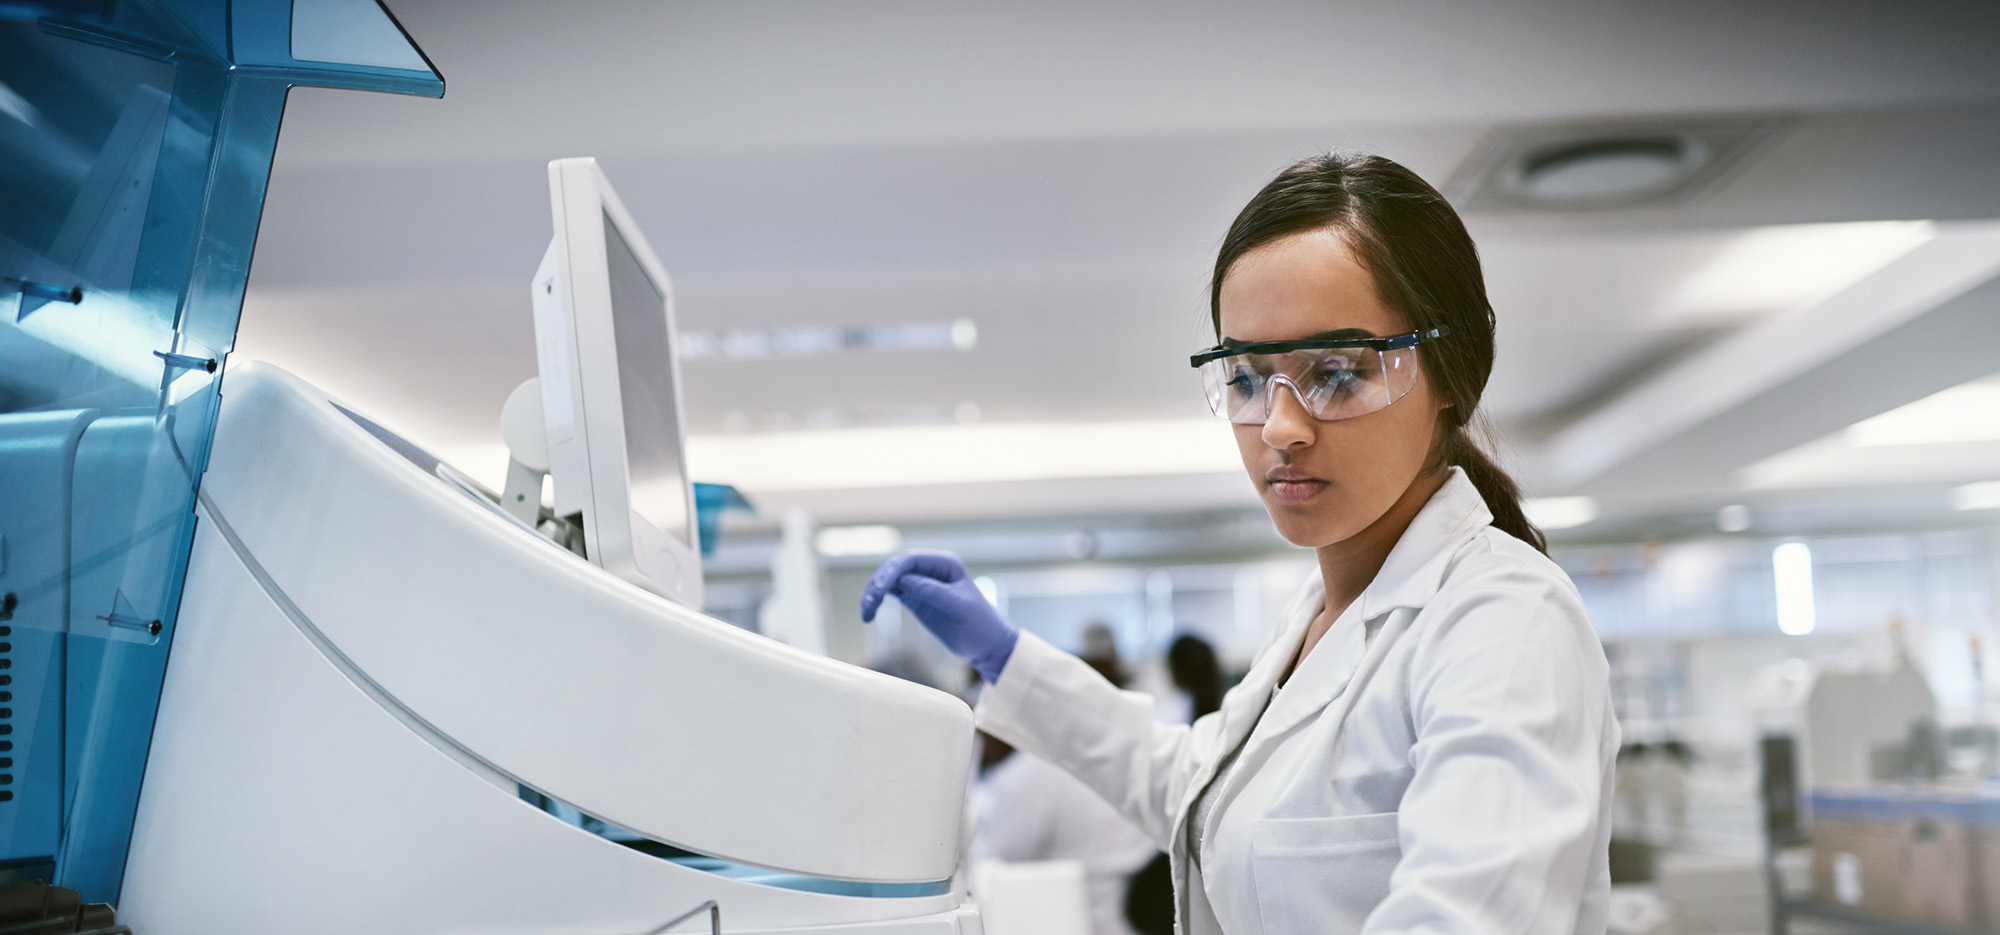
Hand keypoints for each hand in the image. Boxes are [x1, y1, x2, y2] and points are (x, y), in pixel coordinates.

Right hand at [862, 550, 1018, 682]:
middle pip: (895, 568)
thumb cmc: (980, 624)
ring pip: (889, 580)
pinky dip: (878, 601)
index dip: (892, 572)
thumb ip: (933, 592)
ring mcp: (921, 583)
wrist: (986, 644)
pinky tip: (869, 613)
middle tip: (869, 603)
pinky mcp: (915, 598)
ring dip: (874, 593)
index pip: (911, 560)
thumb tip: (904, 581)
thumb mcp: (959, 607)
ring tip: (866, 612)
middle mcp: (931, 569)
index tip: (880, 590)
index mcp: (945, 564)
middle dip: (879, 583)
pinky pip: (891, 593)